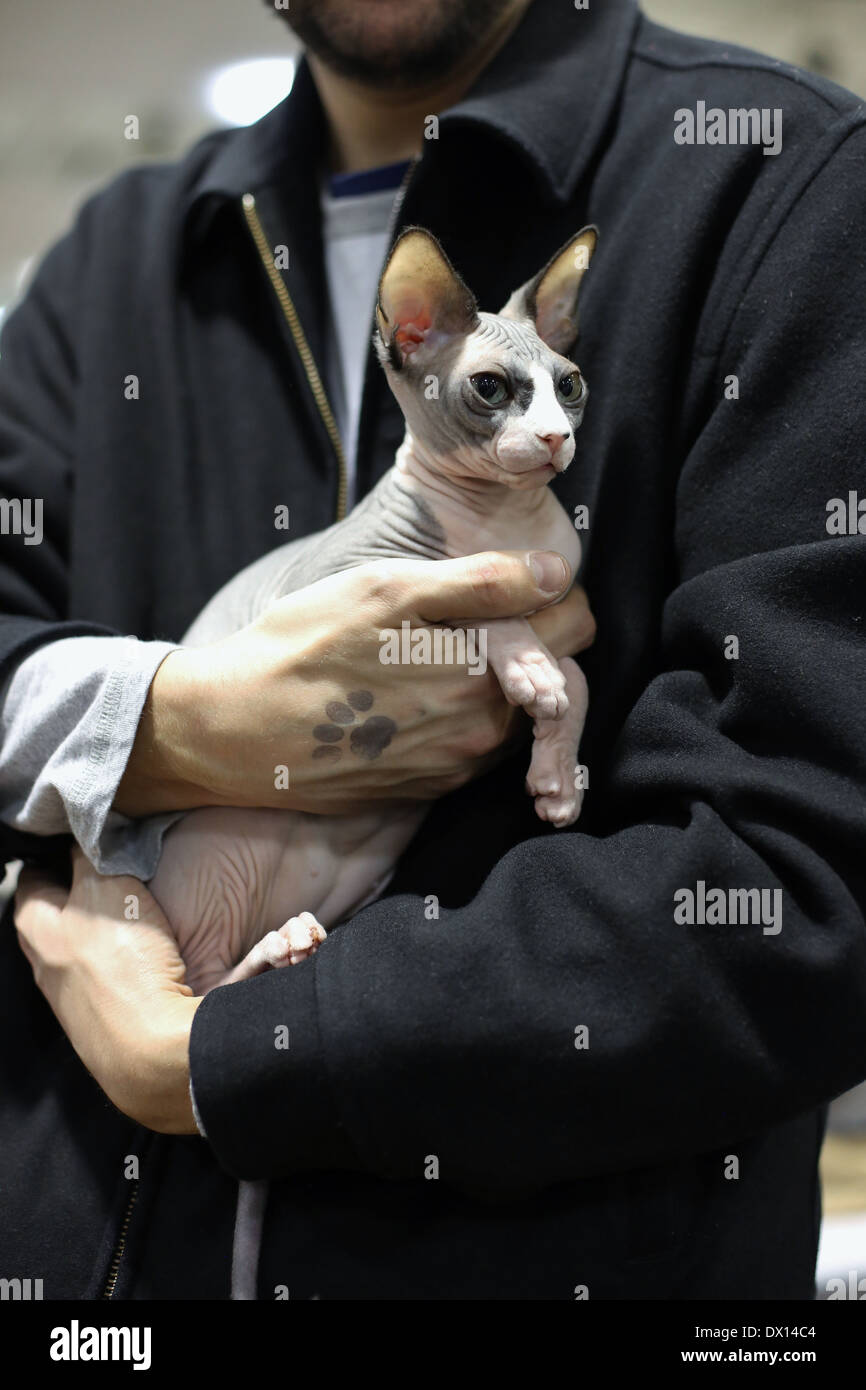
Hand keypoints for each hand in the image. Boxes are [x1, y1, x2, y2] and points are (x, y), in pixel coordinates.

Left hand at [15, 849, 199, 1133]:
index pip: (33, 880)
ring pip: (75, 954)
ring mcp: (72, 1000)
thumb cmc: (124, 966)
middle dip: (69, 895)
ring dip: (95, 934)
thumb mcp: (108, 889)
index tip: (71, 844)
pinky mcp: (100, 1024)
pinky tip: (141, 963)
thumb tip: (83, 834)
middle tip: (100, 876)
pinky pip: (102, 984)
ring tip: (125, 917)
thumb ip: (91, 857)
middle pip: (49, 920)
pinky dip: (116, 968)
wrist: (151, 1051)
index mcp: (37, 928)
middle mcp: (46, 967)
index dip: (51, 858)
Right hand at [116, 550, 594, 815]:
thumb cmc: (301, 647)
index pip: (574, 627)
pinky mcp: (427, 789)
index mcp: (484, 677)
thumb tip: (556, 572)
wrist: (231, 732)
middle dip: (526, 639)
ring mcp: (455, 769)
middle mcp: (483, 735)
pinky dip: (460, 713)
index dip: (548, 592)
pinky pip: (473, 743)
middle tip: (462, 612)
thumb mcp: (386, 592)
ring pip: (513, 712)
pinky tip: (408, 690)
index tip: (508, 579)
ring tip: (429, 650)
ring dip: (494, 680)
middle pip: (551, 675)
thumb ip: (482, 582)